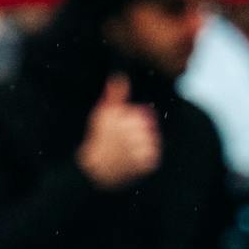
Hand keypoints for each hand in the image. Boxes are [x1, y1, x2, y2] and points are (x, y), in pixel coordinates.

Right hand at [77, 74, 160, 189]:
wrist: (94, 171)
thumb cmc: (99, 140)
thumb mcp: (103, 113)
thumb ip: (115, 95)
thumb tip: (119, 77)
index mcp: (128, 117)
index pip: (145, 115)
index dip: (132, 122)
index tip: (120, 131)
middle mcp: (136, 131)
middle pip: (150, 128)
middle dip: (138, 134)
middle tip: (123, 143)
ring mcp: (143, 148)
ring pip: (153, 142)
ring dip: (142, 146)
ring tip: (127, 152)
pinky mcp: (147, 163)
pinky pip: (153, 158)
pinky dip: (145, 160)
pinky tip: (131, 161)